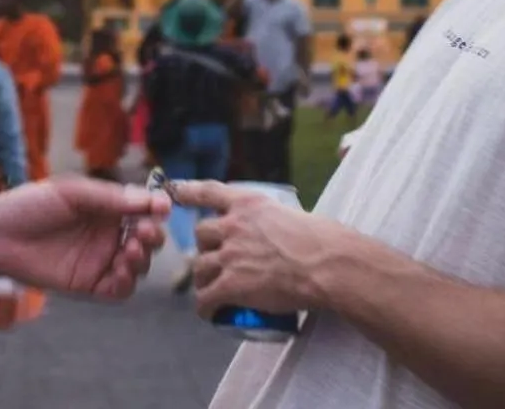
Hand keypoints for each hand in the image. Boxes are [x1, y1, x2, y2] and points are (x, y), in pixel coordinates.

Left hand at [0, 177, 170, 299]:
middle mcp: (108, 235)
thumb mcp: (72, 192)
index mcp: (107, 209)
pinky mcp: (89, 285)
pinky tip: (121, 271)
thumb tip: (153, 200)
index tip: (162, 208)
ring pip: (137, 266)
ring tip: (130, 250)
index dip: (156, 210)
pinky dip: (126, 282)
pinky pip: (118, 289)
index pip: (143, 211)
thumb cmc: (32, 204)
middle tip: (145, 232)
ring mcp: (100, 261)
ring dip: (142, 259)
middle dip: (153, 236)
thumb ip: (111, 198)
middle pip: (147, 240)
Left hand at [175, 181, 351, 319]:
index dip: (189, 191)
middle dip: (205, 248)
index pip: (209, 192)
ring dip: (204, 279)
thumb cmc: (324, 242)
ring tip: (212, 290)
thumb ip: (276, 222)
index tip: (175, 191)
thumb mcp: (294, 216)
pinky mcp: (232, 285)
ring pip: (200, 268)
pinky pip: (207, 298)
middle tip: (216, 261)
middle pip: (201, 235)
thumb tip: (279, 234)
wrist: (329, 266)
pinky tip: (211, 313)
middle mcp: (234, 225)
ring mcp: (230, 255)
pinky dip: (206, 307)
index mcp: (249, 203)